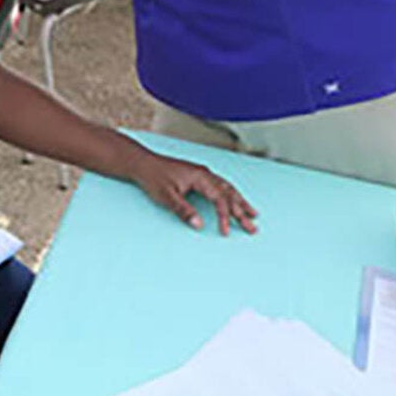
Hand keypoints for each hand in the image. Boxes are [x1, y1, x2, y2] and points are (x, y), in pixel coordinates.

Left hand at [129, 151, 258, 235]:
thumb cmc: (153, 178)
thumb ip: (183, 210)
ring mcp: (202, 173)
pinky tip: (234, 200)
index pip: (219, 198)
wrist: (142, 163)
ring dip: (240, 202)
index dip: (224, 216)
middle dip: (241, 211)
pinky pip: (220, 185)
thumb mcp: (166, 196)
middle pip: (229, 193)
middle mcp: (204, 173)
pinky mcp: (198, 175)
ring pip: (227, 188)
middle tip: (253, 227)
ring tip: (253, 214)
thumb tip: (199, 225)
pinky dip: (230, 195)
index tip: (225, 232)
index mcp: (200, 176)